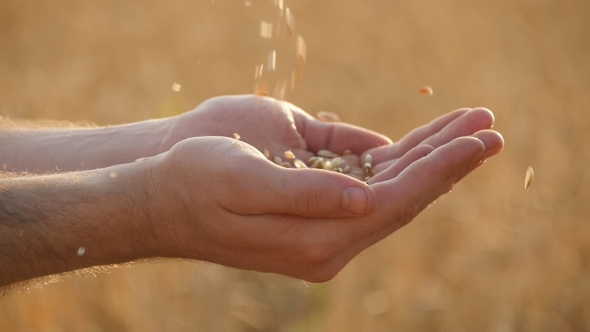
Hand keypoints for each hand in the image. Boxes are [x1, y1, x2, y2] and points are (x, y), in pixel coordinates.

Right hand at [140, 107, 502, 281]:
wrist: (163, 200)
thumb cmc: (194, 183)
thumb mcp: (242, 179)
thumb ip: (305, 194)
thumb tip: (368, 198)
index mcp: (315, 239)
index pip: (396, 203)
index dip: (440, 170)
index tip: (479, 140)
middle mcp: (328, 240)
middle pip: (405, 198)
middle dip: (448, 161)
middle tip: (490, 128)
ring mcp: (324, 227)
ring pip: (392, 190)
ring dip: (430, 159)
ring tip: (468, 128)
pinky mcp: (315, 208)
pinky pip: (368, 184)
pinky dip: (399, 161)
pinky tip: (423, 144)